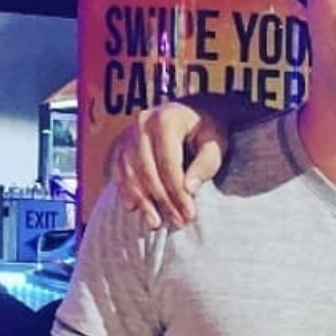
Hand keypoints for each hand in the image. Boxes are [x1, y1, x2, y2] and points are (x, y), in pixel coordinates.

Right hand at [111, 102, 227, 229]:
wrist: (193, 112)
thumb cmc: (208, 128)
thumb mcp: (215, 142)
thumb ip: (206, 164)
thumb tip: (189, 189)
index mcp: (166, 119)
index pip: (169, 163)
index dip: (178, 192)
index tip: (190, 214)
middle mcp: (142, 123)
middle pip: (148, 171)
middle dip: (163, 201)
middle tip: (178, 222)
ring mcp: (129, 134)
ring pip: (131, 173)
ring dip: (143, 201)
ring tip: (156, 223)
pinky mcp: (122, 145)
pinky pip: (119, 172)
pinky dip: (126, 191)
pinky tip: (134, 209)